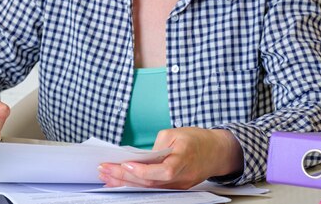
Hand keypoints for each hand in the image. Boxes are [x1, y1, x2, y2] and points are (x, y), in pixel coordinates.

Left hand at [98, 127, 242, 188]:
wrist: (217, 152)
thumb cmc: (197, 139)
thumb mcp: (176, 133)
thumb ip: (157, 145)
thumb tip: (139, 157)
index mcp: (183, 161)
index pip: (161, 171)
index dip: (142, 171)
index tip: (125, 165)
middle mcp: (180, 178)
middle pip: (150, 182)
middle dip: (124, 177)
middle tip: (104, 170)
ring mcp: (177, 186)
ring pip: (148, 188)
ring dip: (125, 183)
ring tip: (105, 177)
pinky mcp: (174, 187)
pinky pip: (152, 188)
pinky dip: (135, 185)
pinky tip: (119, 183)